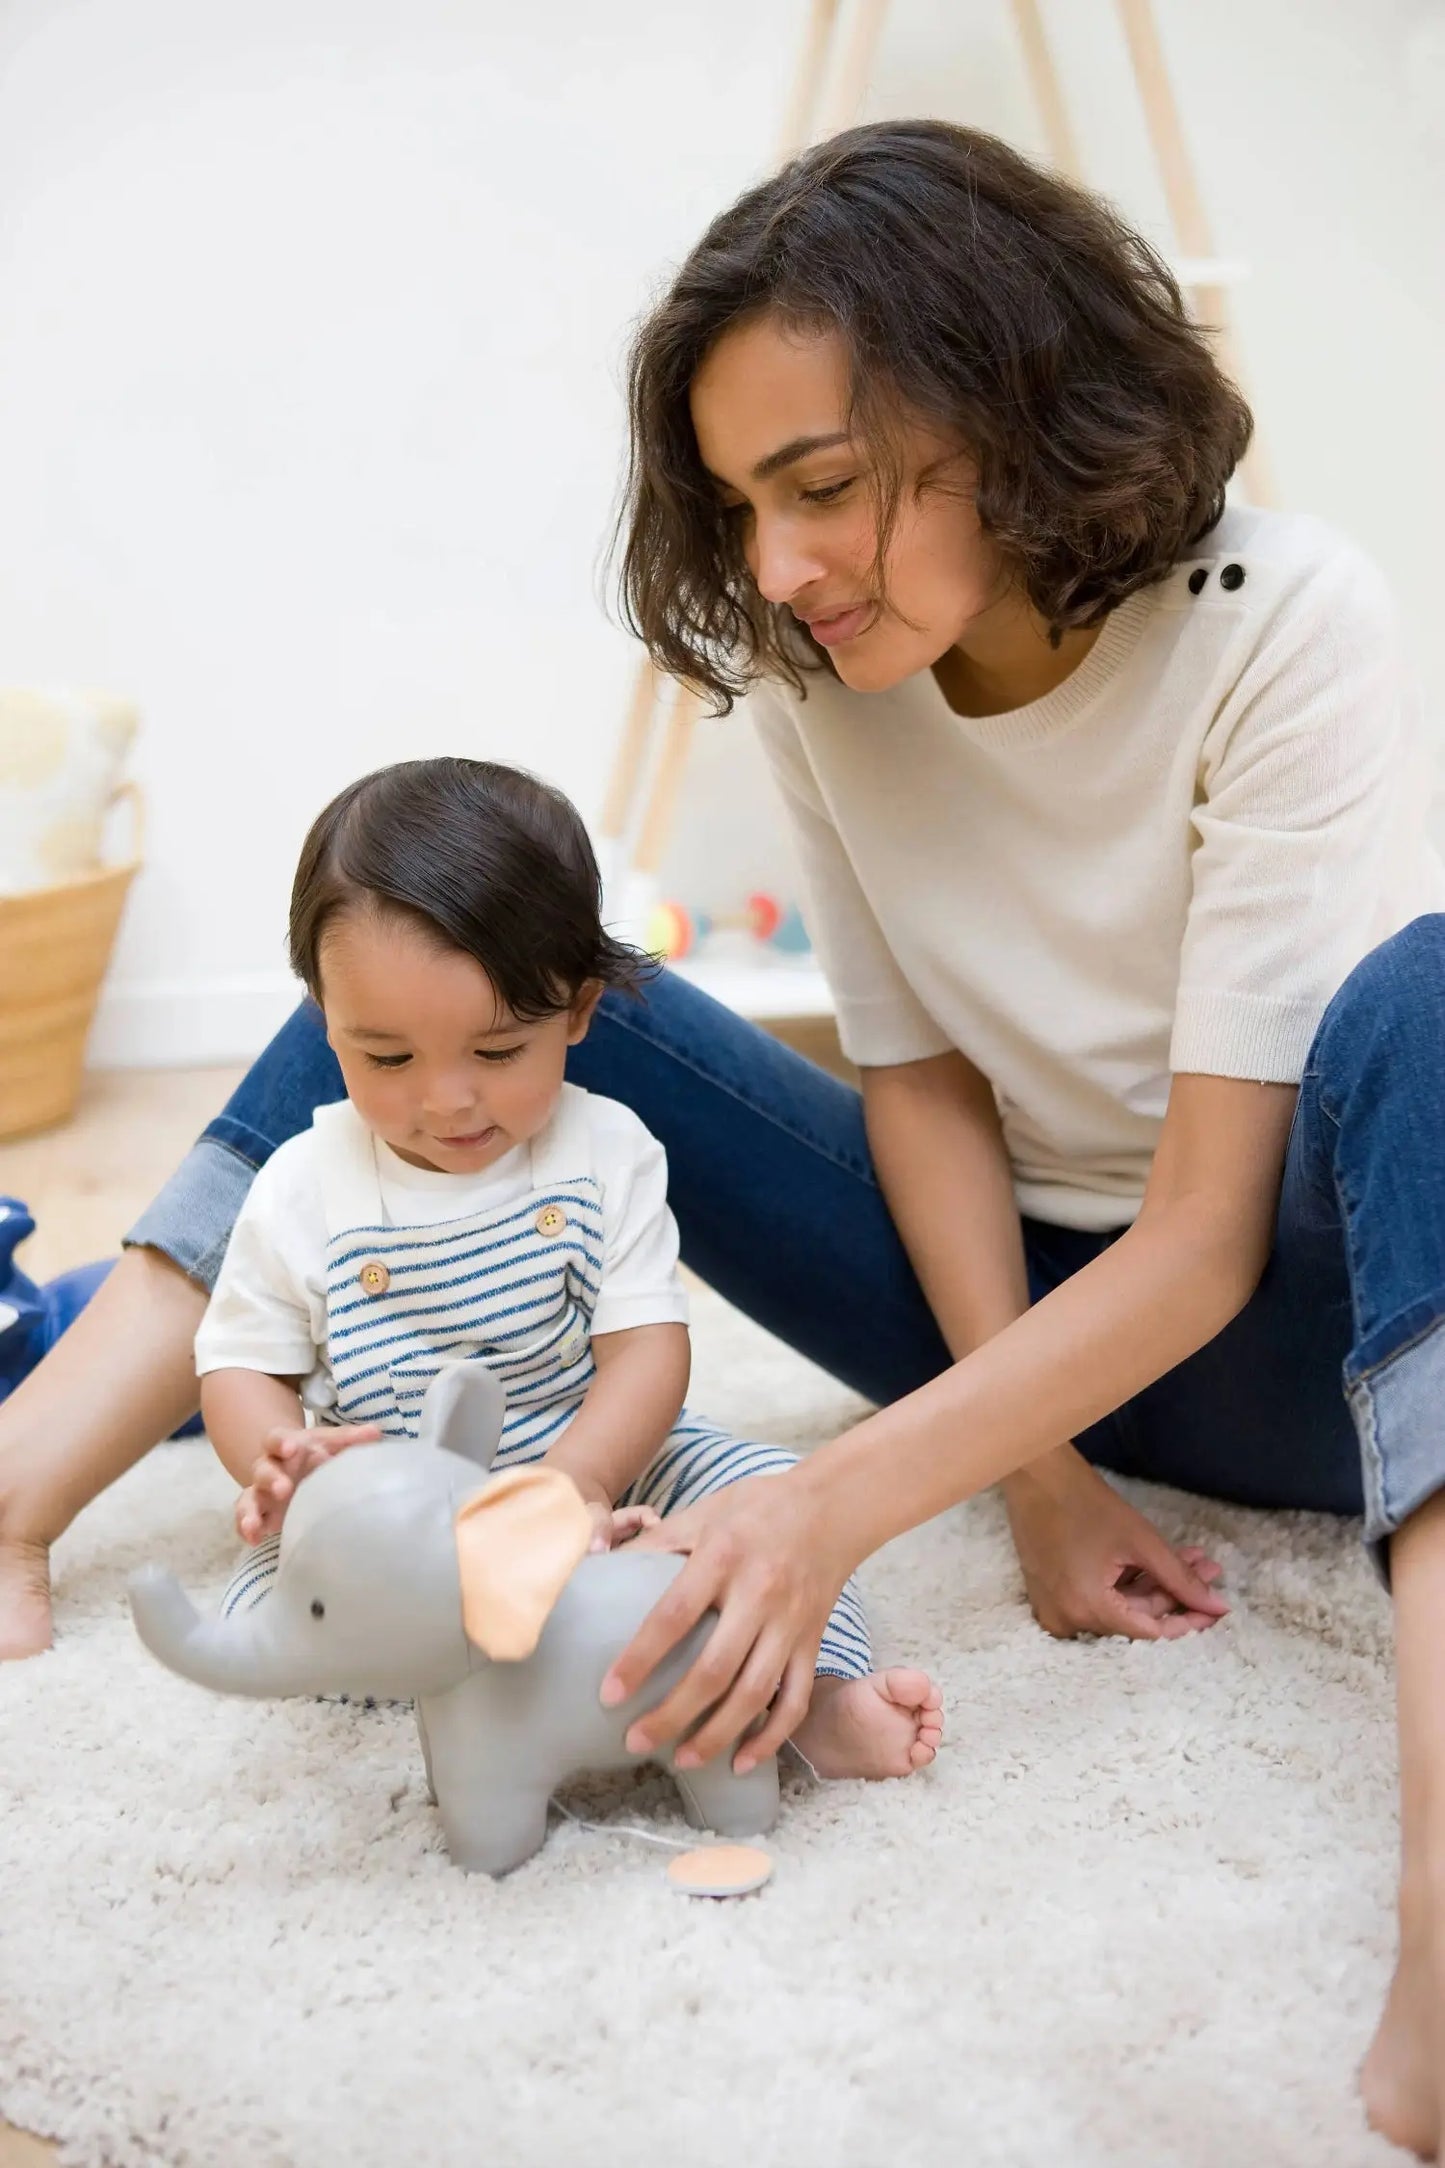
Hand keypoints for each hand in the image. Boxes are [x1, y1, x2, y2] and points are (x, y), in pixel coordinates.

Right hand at [234, 1421, 381, 1543]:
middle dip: (271, 1478)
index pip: (276, 1438)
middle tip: (284, 1489)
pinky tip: (253, 1540)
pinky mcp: (260, 1513)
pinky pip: (246, 1519)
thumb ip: (349, 1439)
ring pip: (249, 1498)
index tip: (292, 1449)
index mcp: (286, 1445)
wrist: (298, 1468)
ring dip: (250, 1511)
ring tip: (253, 1525)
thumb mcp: (330, 1443)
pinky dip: (246, 1529)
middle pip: (263, 1469)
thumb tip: (375, 1433)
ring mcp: (262, 1492)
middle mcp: (270, 1467)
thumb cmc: (317, 1452)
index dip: (281, 1443)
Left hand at [598, 1470, 850, 1773]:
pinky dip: (771, 1737)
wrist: (832, 1508)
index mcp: (723, 1557)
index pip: (674, 1616)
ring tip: (681, 1760)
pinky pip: (795, 1700)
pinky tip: (742, 1761)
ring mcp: (790, 1624)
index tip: (610, 1695)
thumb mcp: (703, 1512)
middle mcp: (759, 1594)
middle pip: (714, 1669)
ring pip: (754, 1694)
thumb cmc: (756, 1509)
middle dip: (673, 1714)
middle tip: (634, 1742)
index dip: (640, 1659)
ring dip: (716, 1735)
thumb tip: (603, 1571)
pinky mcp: (812, 1643)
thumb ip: (657, 1544)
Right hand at [1004, 1447, 1227, 1640]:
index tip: (1217, 1608)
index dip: (1188, 1621)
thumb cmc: (1087, 1504)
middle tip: (1207, 1569)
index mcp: (1088, 1610)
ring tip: (1189, 1559)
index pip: (1151, 1632)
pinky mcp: (1050, 1595)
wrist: (1036, 1477)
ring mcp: (1055, 1609)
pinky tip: (1156, 1563)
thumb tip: (1218, 1606)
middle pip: (1134, 1618)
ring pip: (1119, 1608)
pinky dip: (1127, 1584)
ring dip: (1154, 1585)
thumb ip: (1181, 1579)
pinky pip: (1097, 1600)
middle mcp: (1068, 1619)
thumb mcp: (1141, 1542)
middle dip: (1173, 1593)